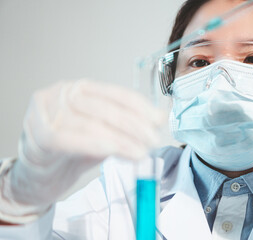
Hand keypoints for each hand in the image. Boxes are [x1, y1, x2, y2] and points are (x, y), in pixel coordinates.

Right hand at [0, 80, 165, 222]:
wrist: (38, 176)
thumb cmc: (70, 152)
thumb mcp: (102, 137)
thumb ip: (124, 129)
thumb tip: (156, 123)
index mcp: (82, 89)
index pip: (116, 94)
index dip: (140, 107)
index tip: (158, 121)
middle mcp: (62, 94)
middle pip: (105, 108)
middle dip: (134, 125)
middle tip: (153, 140)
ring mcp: (46, 113)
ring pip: (90, 124)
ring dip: (120, 140)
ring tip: (140, 152)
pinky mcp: (37, 135)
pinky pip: (68, 138)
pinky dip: (93, 144)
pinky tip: (112, 150)